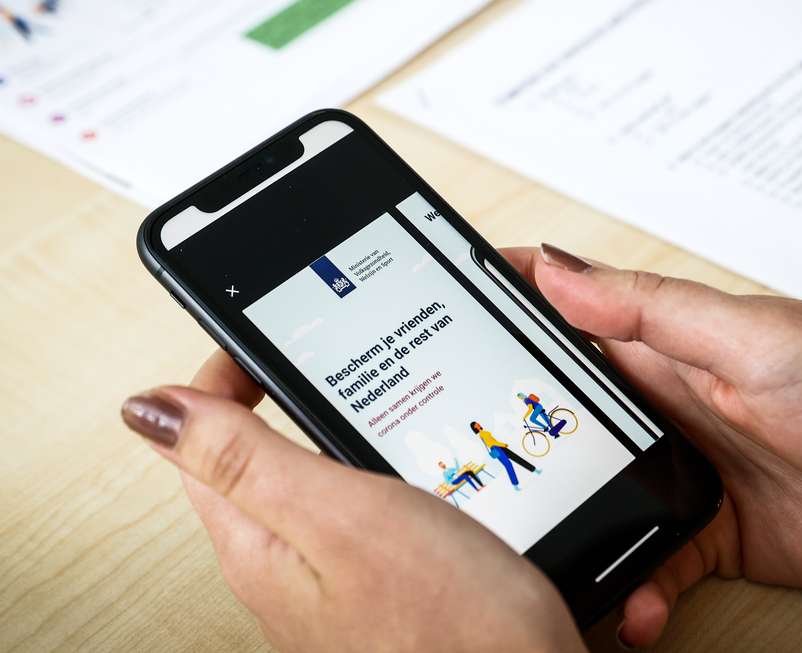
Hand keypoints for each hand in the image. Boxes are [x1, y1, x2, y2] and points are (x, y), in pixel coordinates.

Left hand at [120, 351, 585, 652]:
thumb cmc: (446, 625)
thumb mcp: (337, 517)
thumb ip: (243, 460)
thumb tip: (148, 409)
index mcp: (258, 544)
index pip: (197, 444)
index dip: (219, 376)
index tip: (260, 340)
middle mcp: (284, 568)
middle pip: (244, 465)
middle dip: (264, 400)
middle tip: (305, 356)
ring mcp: (332, 580)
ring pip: (301, 486)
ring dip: (315, 432)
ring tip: (347, 393)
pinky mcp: (380, 586)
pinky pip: (351, 512)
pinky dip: (363, 470)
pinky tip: (399, 462)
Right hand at [501, 244, 801, 648]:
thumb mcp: (752, 340)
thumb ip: (649, 310)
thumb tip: (558, 269)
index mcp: (659, 348)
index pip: (559, 316)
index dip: (494, 310)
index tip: (432, 320)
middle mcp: (658, 407)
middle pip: (556, 420)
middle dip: (507, 444)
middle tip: (465, 473)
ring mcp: (680, 473)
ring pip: (591, 500)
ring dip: (569, 530)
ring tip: (546, 559)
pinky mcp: (706, 533)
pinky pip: (647, 563)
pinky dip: (636, 590)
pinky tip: (641, 605)